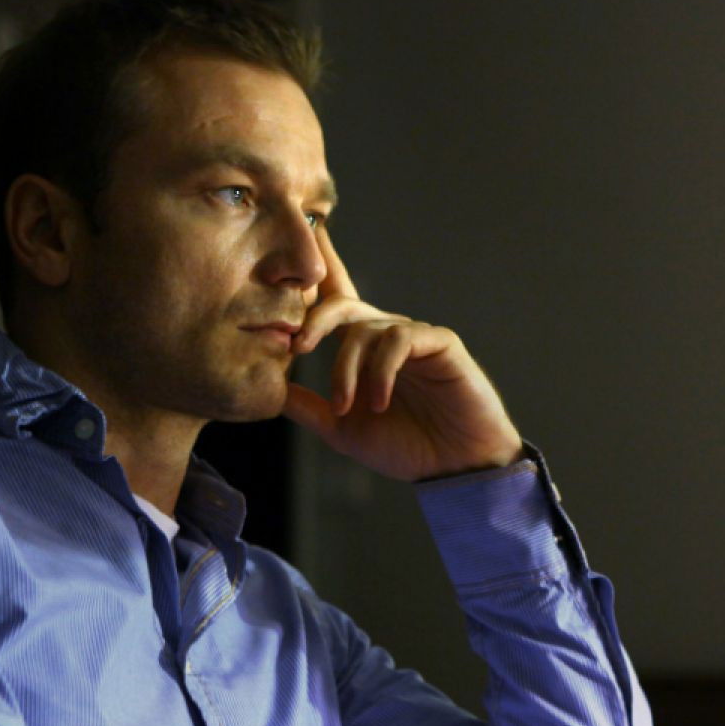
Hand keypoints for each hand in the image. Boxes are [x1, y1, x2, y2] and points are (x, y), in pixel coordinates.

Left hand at [281, 230, 522, 480]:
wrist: (455, 467)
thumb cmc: (407, 448)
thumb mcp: (343, 432)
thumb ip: (309, 409)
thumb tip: (269, 390)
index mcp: (364, 351)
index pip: (334, 304)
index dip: (314, 278)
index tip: (287, 258)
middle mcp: (387, 336)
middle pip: (341, 304)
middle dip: (314, 318)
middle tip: (297, 346)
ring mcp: (415, 337)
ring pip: (365, 328)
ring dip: (347, 368)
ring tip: (348, 408)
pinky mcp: (441, 343)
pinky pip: (401, 339)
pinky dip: (382, 370)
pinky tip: (380, 401)